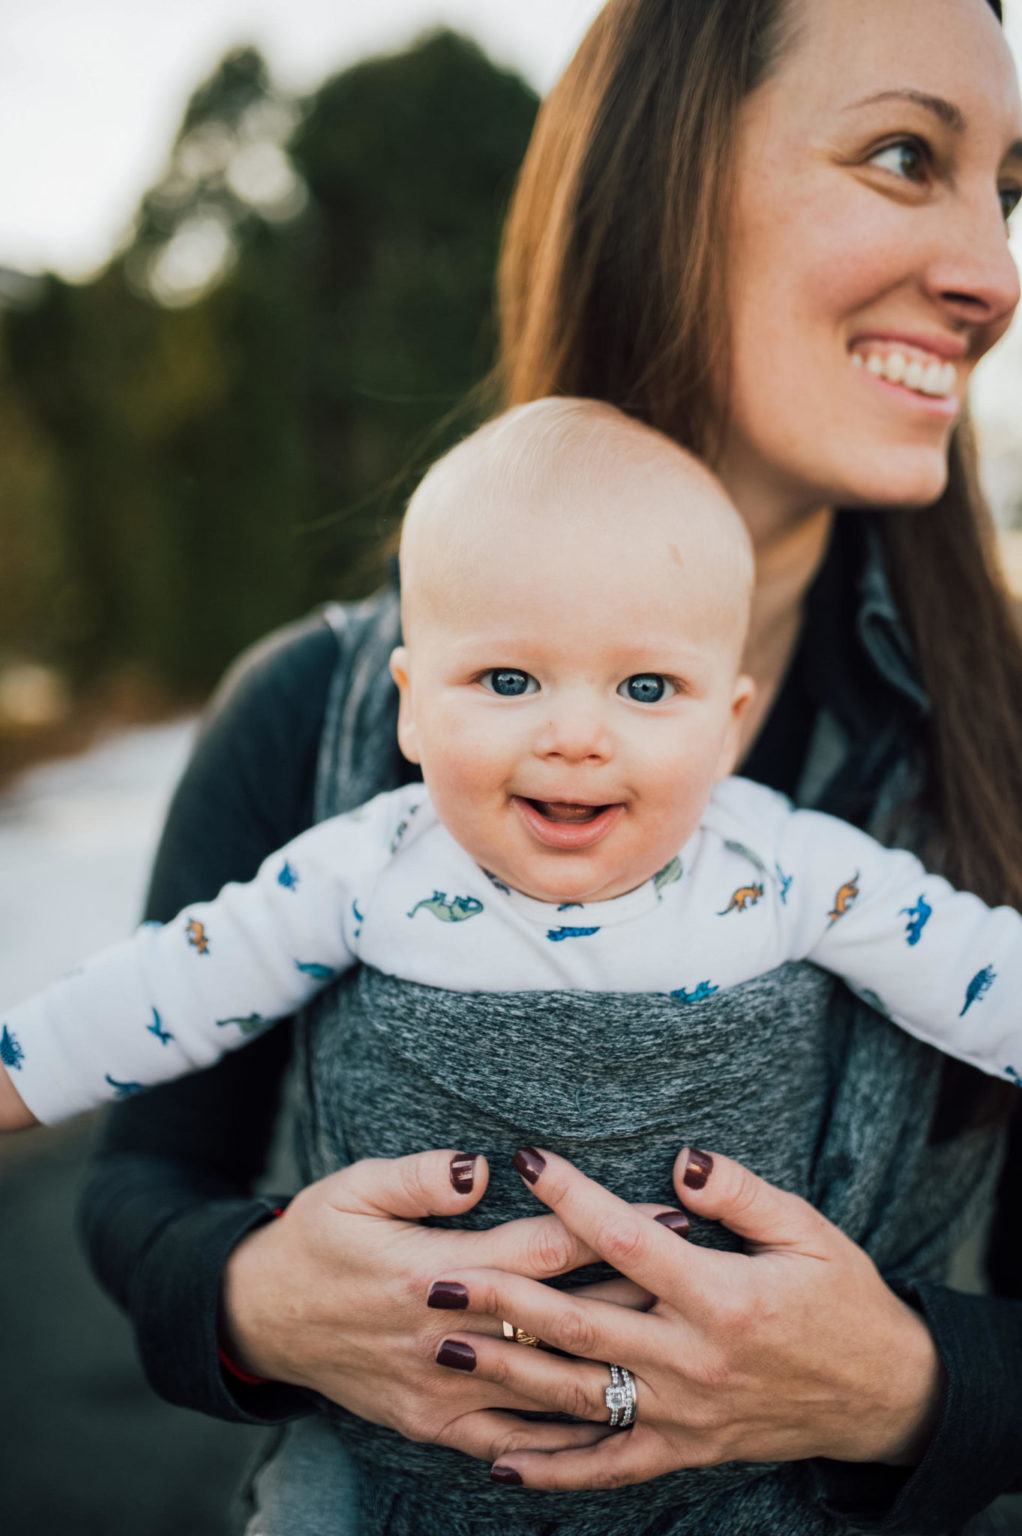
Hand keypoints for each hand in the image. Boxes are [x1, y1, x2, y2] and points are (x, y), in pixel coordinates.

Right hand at [220, 1147, 663, 1462]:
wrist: (262, 1318)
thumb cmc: (316, 1238)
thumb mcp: (355, 1187)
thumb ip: (423, 1177)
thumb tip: (483, 1168)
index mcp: (427, 1272)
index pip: (540, 1250)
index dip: (606, 1229)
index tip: (665, 1212)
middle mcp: (443, 1338)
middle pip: (559, 1318)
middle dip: (633, 1294)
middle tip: (700, 1276)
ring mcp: (441, 1390)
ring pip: (546, 1383)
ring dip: (613, 1359)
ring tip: (677, 1338)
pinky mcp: (432, 1424)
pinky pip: (510, 1438)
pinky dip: (562, 1433)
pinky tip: (613, 1423)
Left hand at [428, 1146, 944, 1489]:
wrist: (882, 1393)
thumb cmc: (843, 1299)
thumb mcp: (807, 1231)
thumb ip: (740, 1194)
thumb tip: (679, 1161)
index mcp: (723, 1298)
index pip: (628, 1242)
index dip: (572, 1198)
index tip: (526, 1160)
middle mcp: (694, 1362)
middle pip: (581, 1326)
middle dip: (503, 1300)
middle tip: (438, 1276)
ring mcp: (685, 1416)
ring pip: (578, 1397)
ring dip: (506, 1374)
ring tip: (444, 1349)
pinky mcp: (685, 1451)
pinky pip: (609, 1467)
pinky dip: (553, 1470)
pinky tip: (498, 1460)